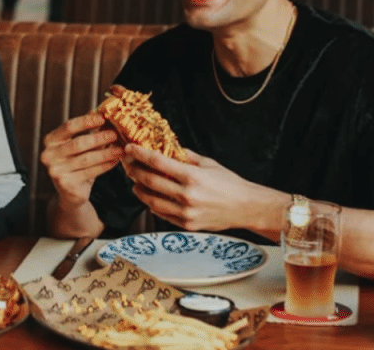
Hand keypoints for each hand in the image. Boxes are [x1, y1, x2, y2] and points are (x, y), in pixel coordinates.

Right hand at [41, 112, 122, 207]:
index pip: (69, 126)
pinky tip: (115, 161)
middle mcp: (48, 155)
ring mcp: (55, 171)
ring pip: (86, 159)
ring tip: (120, 149)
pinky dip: (104, 166)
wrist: (70, 192)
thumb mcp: (78, 146)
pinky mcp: (65, 184)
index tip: (102, 118)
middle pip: (78, 143)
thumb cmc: (75, 164)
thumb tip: (106, 115)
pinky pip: (89, 172)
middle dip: (99, 138)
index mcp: (50, 141)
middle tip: (115, 135)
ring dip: (106, 153)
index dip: (86, 121)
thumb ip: (89, 132)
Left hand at [122, 144, 265, 232]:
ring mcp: (185, 213)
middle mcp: (186, 195)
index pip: (157, 162)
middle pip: (149, 181)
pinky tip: (149, 195)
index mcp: (192, 176)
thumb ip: (185, 156)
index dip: (139, 154)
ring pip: (150, 200)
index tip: (129, 148)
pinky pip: (161, 214)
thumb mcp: (208, 163)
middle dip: (133, 170)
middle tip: (127, 164)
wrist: (246, 207)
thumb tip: (165, 148)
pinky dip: (151, 204)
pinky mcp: (186, 225)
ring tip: (135, 181)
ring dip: (138, 189)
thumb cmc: (229, 183)